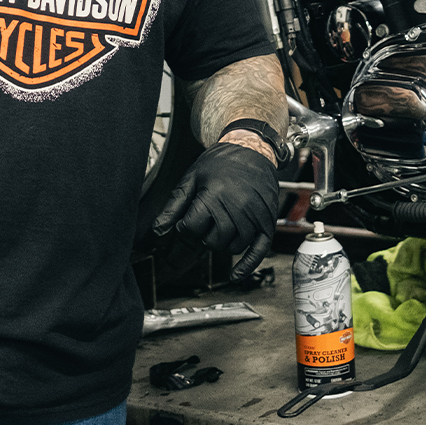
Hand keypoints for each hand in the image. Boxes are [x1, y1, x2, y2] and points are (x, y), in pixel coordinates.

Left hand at [154, 141, 278, 279]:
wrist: (253, 149)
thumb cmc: (221, 162)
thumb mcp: (192, 178)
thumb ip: (174, 205)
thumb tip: (157, 230)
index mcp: (214, 197)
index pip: (192, 229)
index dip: (187, 224)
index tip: (190, 215)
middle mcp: (237, 209)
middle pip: (211, 241)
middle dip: (204, 233)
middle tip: (208, 217)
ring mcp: (254, 217)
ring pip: (231, 247)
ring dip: (223, 241)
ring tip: (224, 221)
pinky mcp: (267, 223)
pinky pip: (258, 252)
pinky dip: (246, 266)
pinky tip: (235, 276)